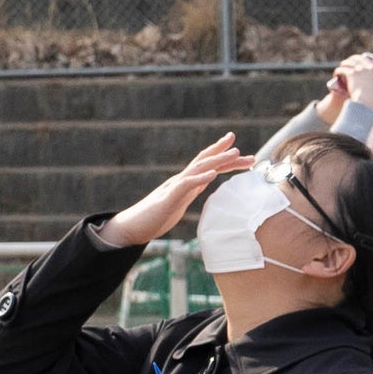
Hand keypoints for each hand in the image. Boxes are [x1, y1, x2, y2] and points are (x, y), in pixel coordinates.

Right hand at [99, 134, 248, 247]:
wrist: (131, 227)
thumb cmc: (154, 218)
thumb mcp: (178, 203)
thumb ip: (190, 192)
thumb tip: (203, 186)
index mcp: (184, 183)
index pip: (206, 165)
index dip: (222, 156)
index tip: (239, 151)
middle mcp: (180, 180)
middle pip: (205, 161)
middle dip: (224, 152)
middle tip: (241, 146)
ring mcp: (174, 188)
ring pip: (198, 169)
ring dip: (218, 160)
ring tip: (234, 153)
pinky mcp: (167, 199)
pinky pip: (185, 186)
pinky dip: (200, 178)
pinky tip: (212, 175)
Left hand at [337, 53, 372, 113]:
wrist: (366, 103)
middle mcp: (371, 68)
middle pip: (362, 58)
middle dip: (356, 58)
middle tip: (353, 62)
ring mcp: (360, 69)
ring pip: (350, 62)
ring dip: (346, 63)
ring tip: (343, 66)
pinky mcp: (351, 73)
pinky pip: (342, 69)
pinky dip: (338, 71)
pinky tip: (336, 73)